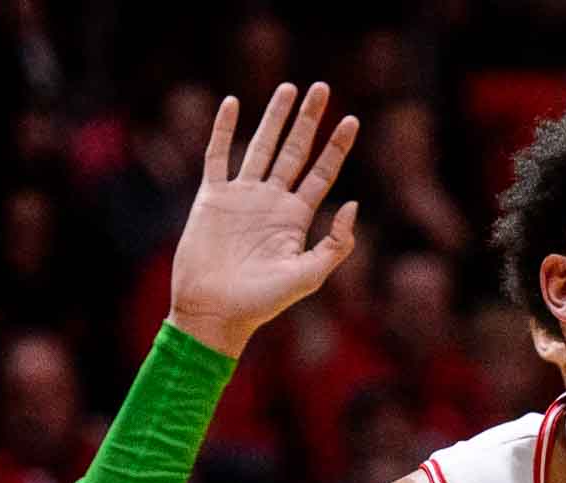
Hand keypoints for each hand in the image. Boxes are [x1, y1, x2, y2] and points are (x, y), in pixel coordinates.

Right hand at [169, 82, 359, 357]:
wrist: (216, 311)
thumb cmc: (263, 302)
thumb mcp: (309, 276)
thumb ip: (335, 245)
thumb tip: (353, 205)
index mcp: (297, 218)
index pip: (322, 173)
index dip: (337, 147)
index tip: (352, 121)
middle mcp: (272, 202)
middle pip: (295, 151)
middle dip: (309, 120)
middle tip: (322, 87)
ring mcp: (242, 197)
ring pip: (261, 146)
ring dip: (275, 117)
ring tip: (289, 88)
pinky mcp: (212, 197)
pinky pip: (217, 156)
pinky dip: (223, 130)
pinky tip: (232, 104)